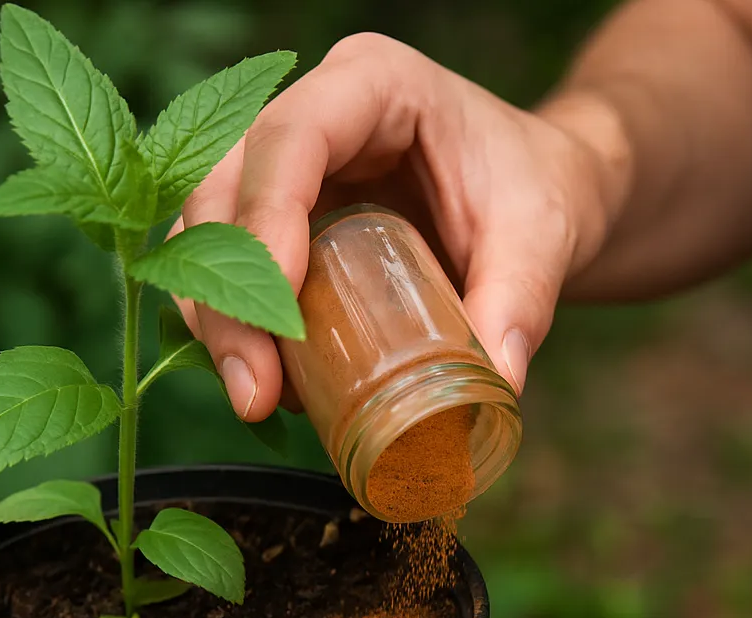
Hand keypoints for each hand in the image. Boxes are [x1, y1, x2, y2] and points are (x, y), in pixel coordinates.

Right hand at [177, 32, 623, 419]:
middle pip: (225, 188)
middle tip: (256, 386)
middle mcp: (312, 112)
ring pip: (207, 232)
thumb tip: (497, 383)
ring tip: (259, 399)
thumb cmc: (540, 188)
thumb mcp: (544, 236)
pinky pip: (229, 267)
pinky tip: (270, 386)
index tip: (279, 314)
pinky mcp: (282, 217)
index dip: (266, 221)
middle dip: (225, 293)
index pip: (290, 138)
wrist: (543, 194)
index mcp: (373, 83)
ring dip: (217, 318)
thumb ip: (521, 301)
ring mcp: (285, 164)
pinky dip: (236, 325)